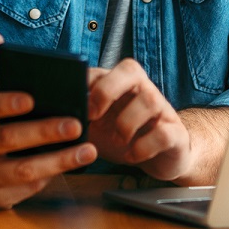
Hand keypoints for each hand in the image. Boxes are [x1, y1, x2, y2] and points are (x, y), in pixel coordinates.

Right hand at [0, 33, 96, 207]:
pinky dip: (52, 177)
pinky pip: (26, 189)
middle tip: (76, 124)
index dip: (5, 104)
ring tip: (88, 150)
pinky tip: (73, 164)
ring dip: (58, 161)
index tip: (32, 98)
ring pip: (22, 171)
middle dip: (43, 132)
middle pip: (6, 140)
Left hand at [86, 58, 194, 181]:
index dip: (86, 83)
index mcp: (121, 86)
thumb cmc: (125, 139)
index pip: (103, 70)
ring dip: (127, 123)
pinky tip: (133, 156)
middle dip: (107, 90)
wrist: (162, 158)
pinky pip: (163, 133)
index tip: (74, 106)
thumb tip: (53, 118)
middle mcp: (143, 91)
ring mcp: (161, 111)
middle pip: (131, 69)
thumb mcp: (98, 128)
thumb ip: (80, 119)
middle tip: (93, 115)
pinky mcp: (175, 134)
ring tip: (118, 141)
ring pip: (150, 100)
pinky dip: (144, 147)